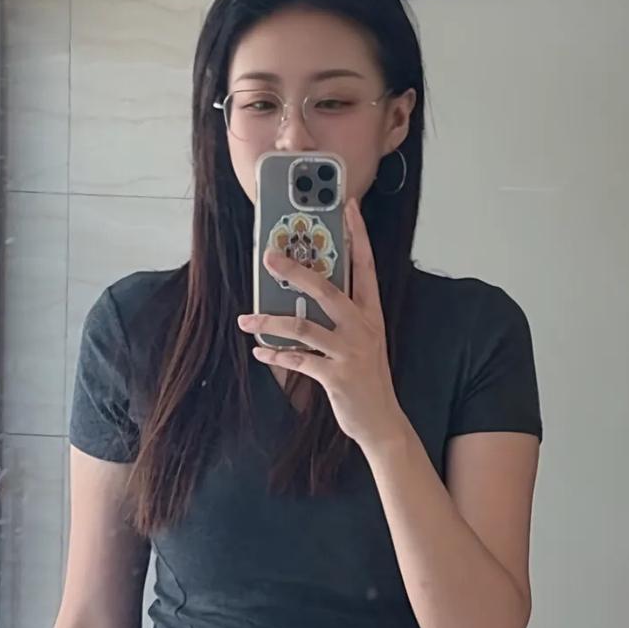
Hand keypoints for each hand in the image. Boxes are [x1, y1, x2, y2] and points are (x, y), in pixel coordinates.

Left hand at [238, 198, 405, 454]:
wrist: (382, 421)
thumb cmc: (366, 375)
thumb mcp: (361, 339)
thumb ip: (340, 314)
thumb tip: (304, 291)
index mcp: (371, 312)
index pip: (365, 265)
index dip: (358, 235)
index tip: (347, 206)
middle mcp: (363, 327)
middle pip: (327, 289)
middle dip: (295, 271)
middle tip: (269, 256)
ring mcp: (351, 352)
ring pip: (304, 327)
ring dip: (270, 322)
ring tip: (246, 320)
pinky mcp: (337, 377)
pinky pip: (299, 361)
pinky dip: (276, 355)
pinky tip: (260, 352)